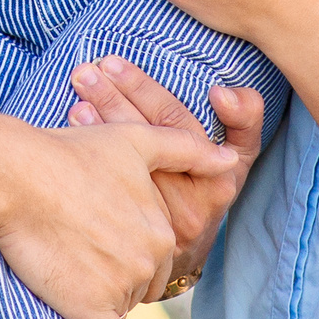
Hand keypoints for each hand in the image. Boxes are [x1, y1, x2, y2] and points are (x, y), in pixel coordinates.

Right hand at [0, 121, 239, 318]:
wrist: (18, 176)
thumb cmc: (70, 153)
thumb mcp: (134, 140)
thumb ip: (186, 150)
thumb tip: (229, 159)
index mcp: (162, 228)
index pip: (155, 258)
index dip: (128, 247)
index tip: (99, 231)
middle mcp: (150, 260)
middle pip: (141, 286)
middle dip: (118, 276)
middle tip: (82, 250)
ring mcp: (122, 286)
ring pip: (121, 308)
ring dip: (102, 298)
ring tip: (69, 267)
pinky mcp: (92, 308)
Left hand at [69, 58, 263, 300]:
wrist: (183, 254)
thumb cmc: (207, 187)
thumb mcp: (240, 156)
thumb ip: (244, 120)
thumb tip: (222, 93)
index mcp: (219, 177)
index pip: (175, 123)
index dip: (143, 90)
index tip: (113, 64)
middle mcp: (192, 204)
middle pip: (146, 140)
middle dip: (113, 98)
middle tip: (86, 71)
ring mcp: (162, 226)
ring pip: (125, 166)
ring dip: (98, 124)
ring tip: (77, 93)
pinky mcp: (138, 242)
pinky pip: (110, 194)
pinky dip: (90, 157)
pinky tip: (75, 130)